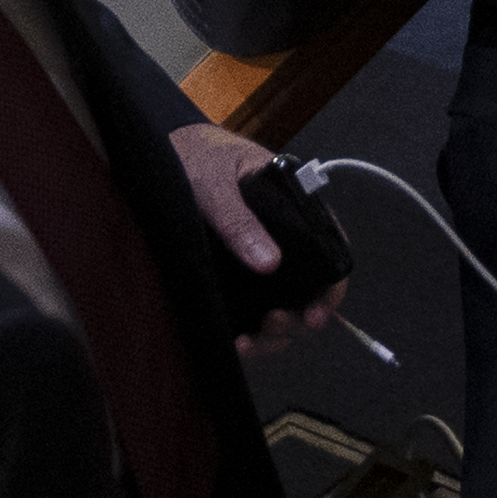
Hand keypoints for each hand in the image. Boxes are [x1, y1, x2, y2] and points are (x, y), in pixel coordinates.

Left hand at [170, 122, 348, 354]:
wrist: (166, 154)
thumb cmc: (199, 157)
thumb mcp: (215, 181)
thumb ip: (238, 218)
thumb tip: (269, 263)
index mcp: (295, 211)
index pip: (329, 255)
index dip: (329, 291)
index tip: (315, 316)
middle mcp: (283, 242)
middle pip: (307, 294)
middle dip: (296, 321)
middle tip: (272, 325)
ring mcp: (257, 263)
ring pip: (281, 311)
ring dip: (272, 337)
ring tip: (246, 343)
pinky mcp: (234, 281)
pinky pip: (249, 314)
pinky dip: (247, 335)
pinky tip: (232, 343)